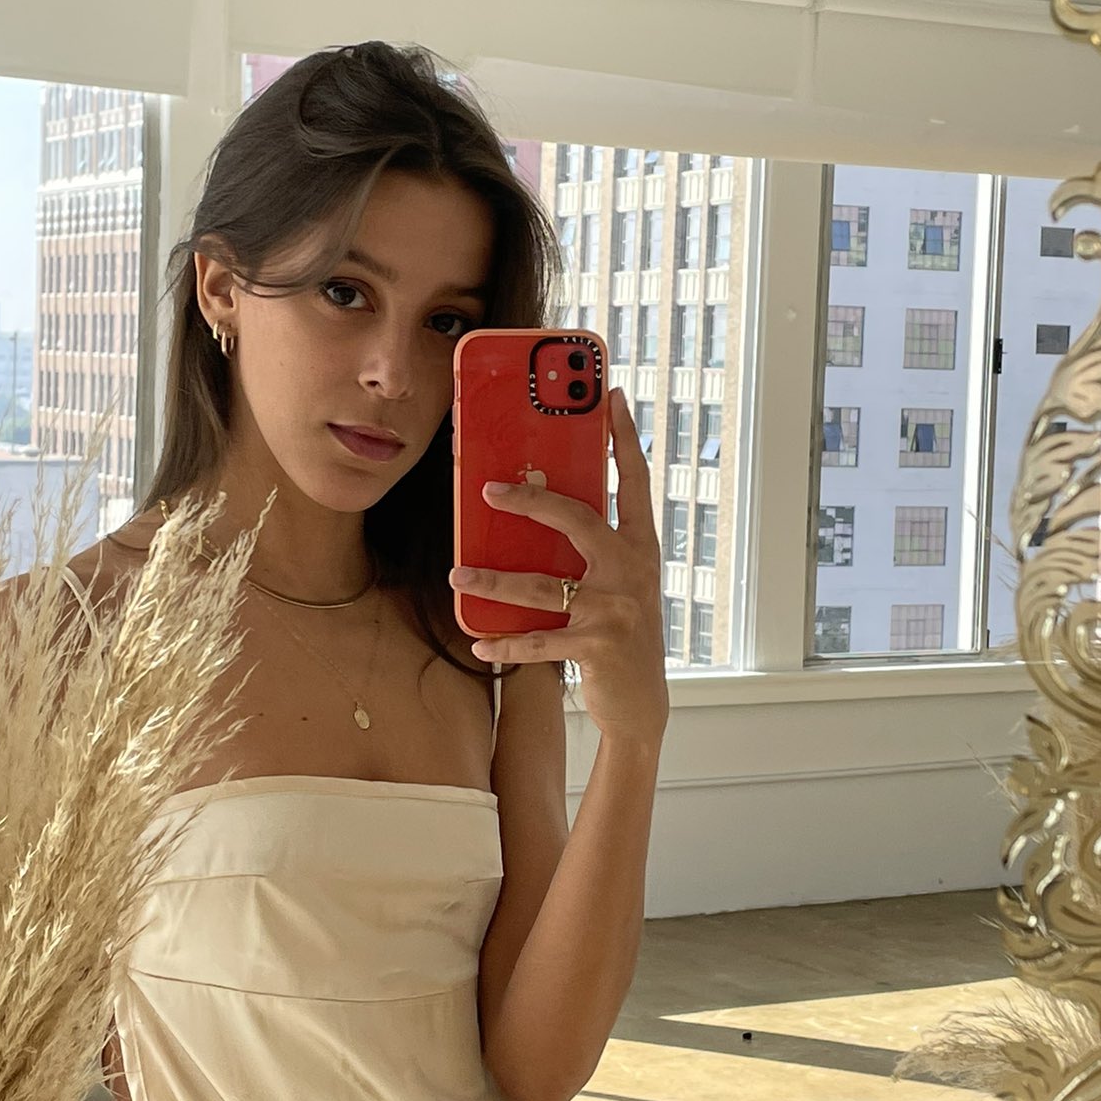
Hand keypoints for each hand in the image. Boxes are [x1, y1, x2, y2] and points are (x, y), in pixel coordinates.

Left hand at [448, 387, 668, 744]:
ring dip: (493, 582)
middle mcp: (633, 572)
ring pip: (543, 585)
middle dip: (531, 502)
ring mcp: (616, 610)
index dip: (624, 439)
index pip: (635, 482)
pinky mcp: (597, 646)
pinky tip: (478, 644)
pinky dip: (504, 644)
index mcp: (640, 549)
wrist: (642, 703)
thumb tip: (539, 508)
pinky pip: (539, 641)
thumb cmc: (622, 635)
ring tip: (458, 576)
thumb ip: (595, 550)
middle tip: (488, 491)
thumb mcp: (620, 585)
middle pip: (578, 520)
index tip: (612, 397)